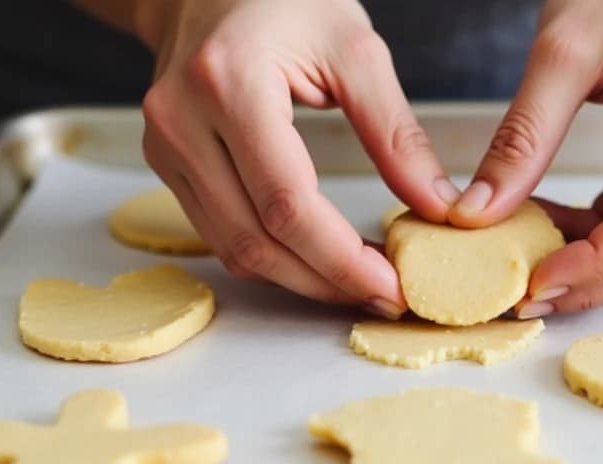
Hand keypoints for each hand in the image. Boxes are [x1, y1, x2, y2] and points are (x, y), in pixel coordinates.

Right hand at [136, 0, 457, 317]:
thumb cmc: (283, 0)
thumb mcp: (355, 50)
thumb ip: (395, 133)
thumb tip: (437, 206)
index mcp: (229, 84)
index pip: (288, 203)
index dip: (342, 259)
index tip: (393, 284)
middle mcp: (183, 122)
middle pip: (256, 240)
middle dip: (326, 281)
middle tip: (385, 294)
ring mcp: (166, 148)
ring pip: (234, 249)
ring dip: (300, 279)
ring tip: (359, 282)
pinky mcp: (167, 165)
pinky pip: (220, 234)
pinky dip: (273, 257)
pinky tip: (317, 259)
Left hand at [448, 0, 602, 317]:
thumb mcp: (563, 49)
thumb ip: (521, 136)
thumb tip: (475, 214)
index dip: (596, 265)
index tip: (533, 283)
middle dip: (593, 282)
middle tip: (522, 296)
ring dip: (595, 263)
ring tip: (528, 259)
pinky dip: (602, 234)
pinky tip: (553, 224)